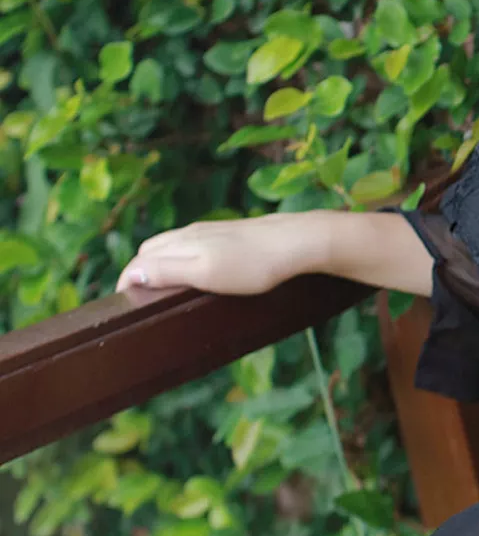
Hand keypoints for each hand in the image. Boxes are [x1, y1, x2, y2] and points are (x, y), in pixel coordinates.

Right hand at [115, 215, 295, 297]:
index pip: (139, 260)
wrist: (296, 243)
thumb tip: (130, 273)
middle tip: (143, 298)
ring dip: (160, 264)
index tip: (124, 303)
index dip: (127, 281)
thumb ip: (167, 271)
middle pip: (150, 251)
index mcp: (181, 243)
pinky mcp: (226, 234)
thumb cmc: (252, 264)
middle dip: (140, 271)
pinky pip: (191, 245)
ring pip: (171, 246)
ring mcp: (209, 232)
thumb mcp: (205, 273)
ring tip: (165, 288)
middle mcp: (189, 234)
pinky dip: (181, 259)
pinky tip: (196, 272)